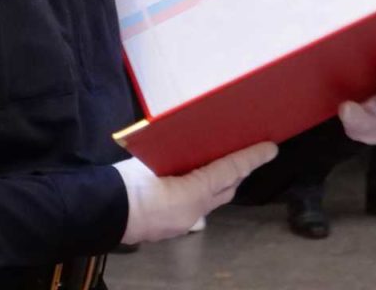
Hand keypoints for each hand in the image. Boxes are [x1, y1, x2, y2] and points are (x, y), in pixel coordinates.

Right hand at [114, 141, 276, 244]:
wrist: (104, 213)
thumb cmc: (126, 184)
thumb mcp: (151, 161)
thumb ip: (172, 157)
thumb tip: (181, 148)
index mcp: (191, 192)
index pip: (229, 170)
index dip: (250, 158)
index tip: (271, 148)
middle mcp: (194, 210)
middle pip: (226, 189)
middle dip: (239, 172)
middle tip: (249, 154)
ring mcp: (184, 222)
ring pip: (211, 201)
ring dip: (220, 184)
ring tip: (223, 165)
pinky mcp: (172, 227)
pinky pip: (195, 208)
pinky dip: (200, 194)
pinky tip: (191, 183)